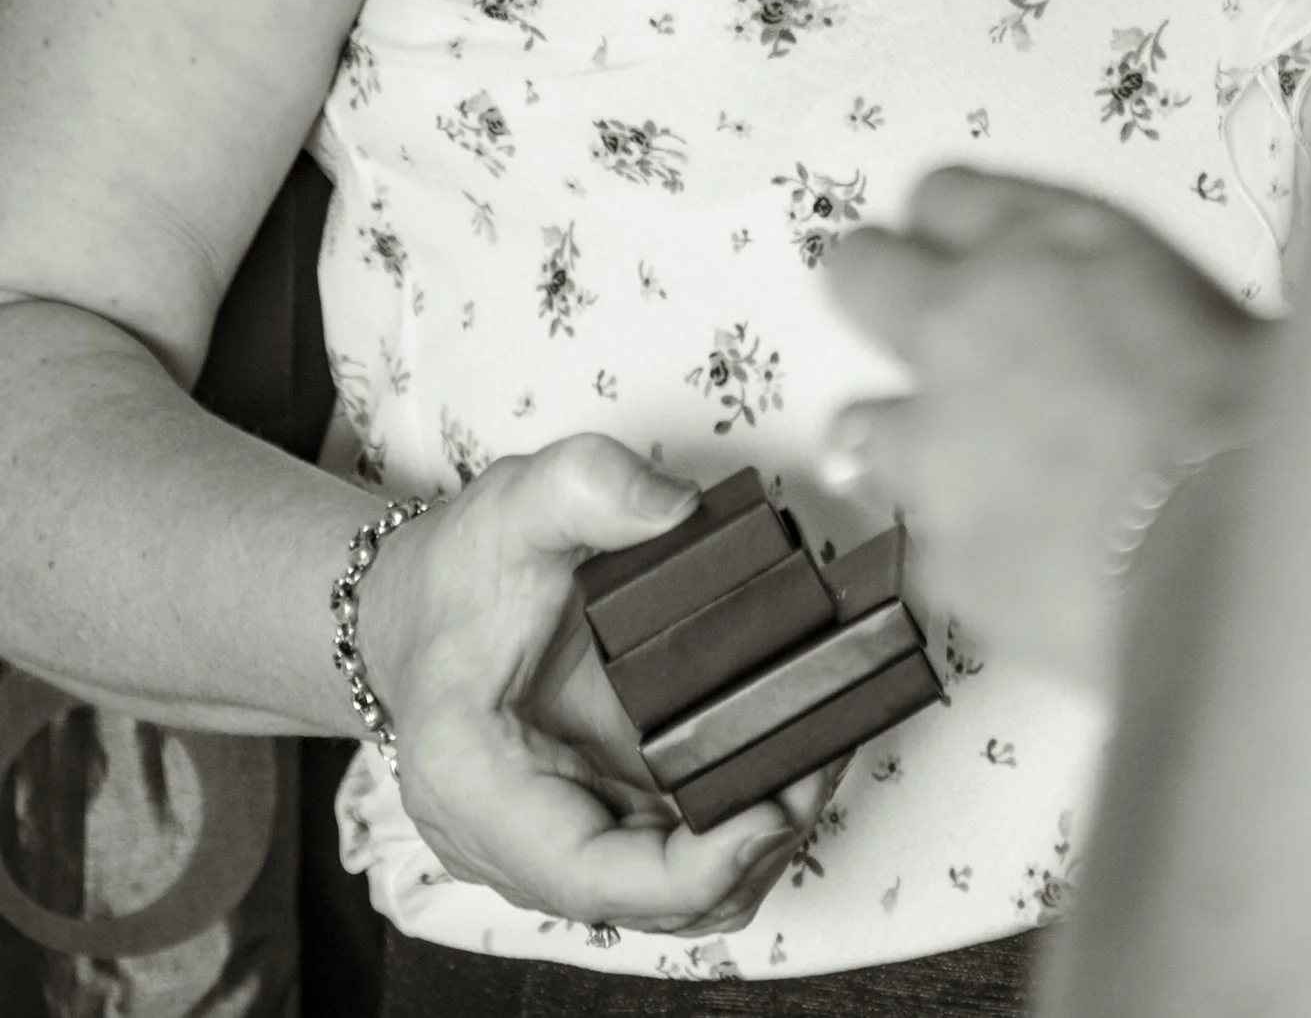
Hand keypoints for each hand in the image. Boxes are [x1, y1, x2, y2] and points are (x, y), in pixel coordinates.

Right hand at [354, 435, 833, 934]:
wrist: (418, 605)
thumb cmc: (457, 574)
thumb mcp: (516, 504)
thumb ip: (591, 486)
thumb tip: (676, 507)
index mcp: (475, 784)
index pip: (586, 874)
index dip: (687, 870)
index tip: (767, 816)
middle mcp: (511, 839)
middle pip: (645, 896)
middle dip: (745, 847)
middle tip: (819, 761)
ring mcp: (555, 839)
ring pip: (667, 893)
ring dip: (750, 843)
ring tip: (813, 758)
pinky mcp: (592, 822)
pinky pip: (669, 859)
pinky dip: (731, 828)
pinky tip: (777, 764)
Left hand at [823, 167, 1272, 692]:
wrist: (1223, 540)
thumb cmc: (1238, 410)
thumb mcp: (1198, 293)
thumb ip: (1116, 279)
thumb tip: (1101, 288)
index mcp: (1034, 243)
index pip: (942, 194)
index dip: (951, 219)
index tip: (953, 233)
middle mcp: (959, 329)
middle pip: (861, 273)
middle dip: (876, 284)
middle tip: (907, 307)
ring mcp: (931, 445)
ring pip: (861, 423)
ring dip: (904, 433)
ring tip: (967, 459)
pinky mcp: (936, 550)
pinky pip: (926, 539)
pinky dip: (965, 542)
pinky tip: (1026, 547)